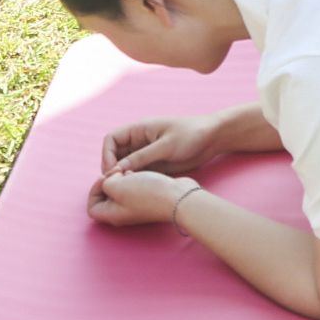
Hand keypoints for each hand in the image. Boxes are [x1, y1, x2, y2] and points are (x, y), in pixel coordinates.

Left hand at [87, 168, 189, 229]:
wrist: (178, 197)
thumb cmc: (148, 193)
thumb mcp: (118, 186)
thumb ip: (106, 183)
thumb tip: (109, 180)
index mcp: (112, 214)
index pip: (91, 206)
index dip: (93, 190)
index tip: (105, 178)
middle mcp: (122, 212)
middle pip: (105, 198)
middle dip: (108, 181)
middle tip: (117, 171)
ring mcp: (135, 206)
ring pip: (119, 190)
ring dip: (120, 177)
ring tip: (128, 170)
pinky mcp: (147, 197)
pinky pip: (132, 187)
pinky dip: (132, 177)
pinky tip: (139, 170)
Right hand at [102, 114, 225, 176]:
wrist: (212, 139)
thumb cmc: (190, 135)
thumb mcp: (166, 145)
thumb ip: (142, 156)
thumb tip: (118, 169)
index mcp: (139, 129)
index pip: (111, 140)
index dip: (106, 155)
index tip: (112, 171)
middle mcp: (139, 141)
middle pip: (114, 155)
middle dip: (112, 168)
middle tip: (116, 184)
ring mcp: (146, 153)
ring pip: (124, 166)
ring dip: (122, 176)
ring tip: (126, 188)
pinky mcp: (154, 164)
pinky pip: (137, 173)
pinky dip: (133, 181)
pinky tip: (137, 189)